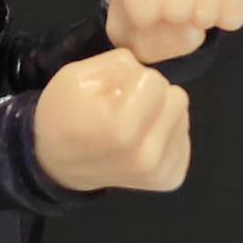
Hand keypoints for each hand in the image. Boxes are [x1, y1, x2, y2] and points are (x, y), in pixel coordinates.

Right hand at [33, 47, 190, 192]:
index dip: (132, 80)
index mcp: (121, 130)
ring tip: (131, 124)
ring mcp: (160, 172)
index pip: (155, 81)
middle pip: (177, 98)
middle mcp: (146, 156)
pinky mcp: (169, 178)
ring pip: (183, 116)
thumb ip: (117, 63)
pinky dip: (164, 135)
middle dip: (152, 96)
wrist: (58, 163)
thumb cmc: (64, 116)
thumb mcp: (75, 76)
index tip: (112, 94)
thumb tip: (147, 71)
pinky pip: (184, 138)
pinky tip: (141, 140)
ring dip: (160, 114)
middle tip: (125, 107)